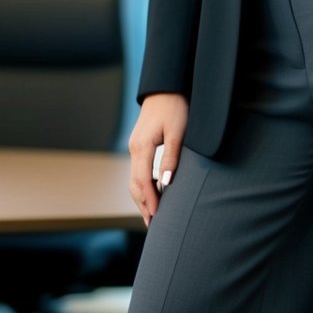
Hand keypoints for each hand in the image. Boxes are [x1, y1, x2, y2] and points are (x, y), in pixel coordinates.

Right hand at [127, 92, 188, 225]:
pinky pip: (138, 170)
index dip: (150, 201)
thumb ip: (171, 158)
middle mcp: (134, 149)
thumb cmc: (175, 107)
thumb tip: (166, 184)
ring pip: (134, 179)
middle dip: (143, 205)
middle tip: (153, 225)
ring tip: (152, 215)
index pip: (142, 181)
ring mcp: (135, 147)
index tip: (158, 217)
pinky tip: (152, 194)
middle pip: (134, 184)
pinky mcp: (139, 145)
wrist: (165, 87)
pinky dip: (143, 186)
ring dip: (142, 198)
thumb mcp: (177, 132)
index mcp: (142, 147)